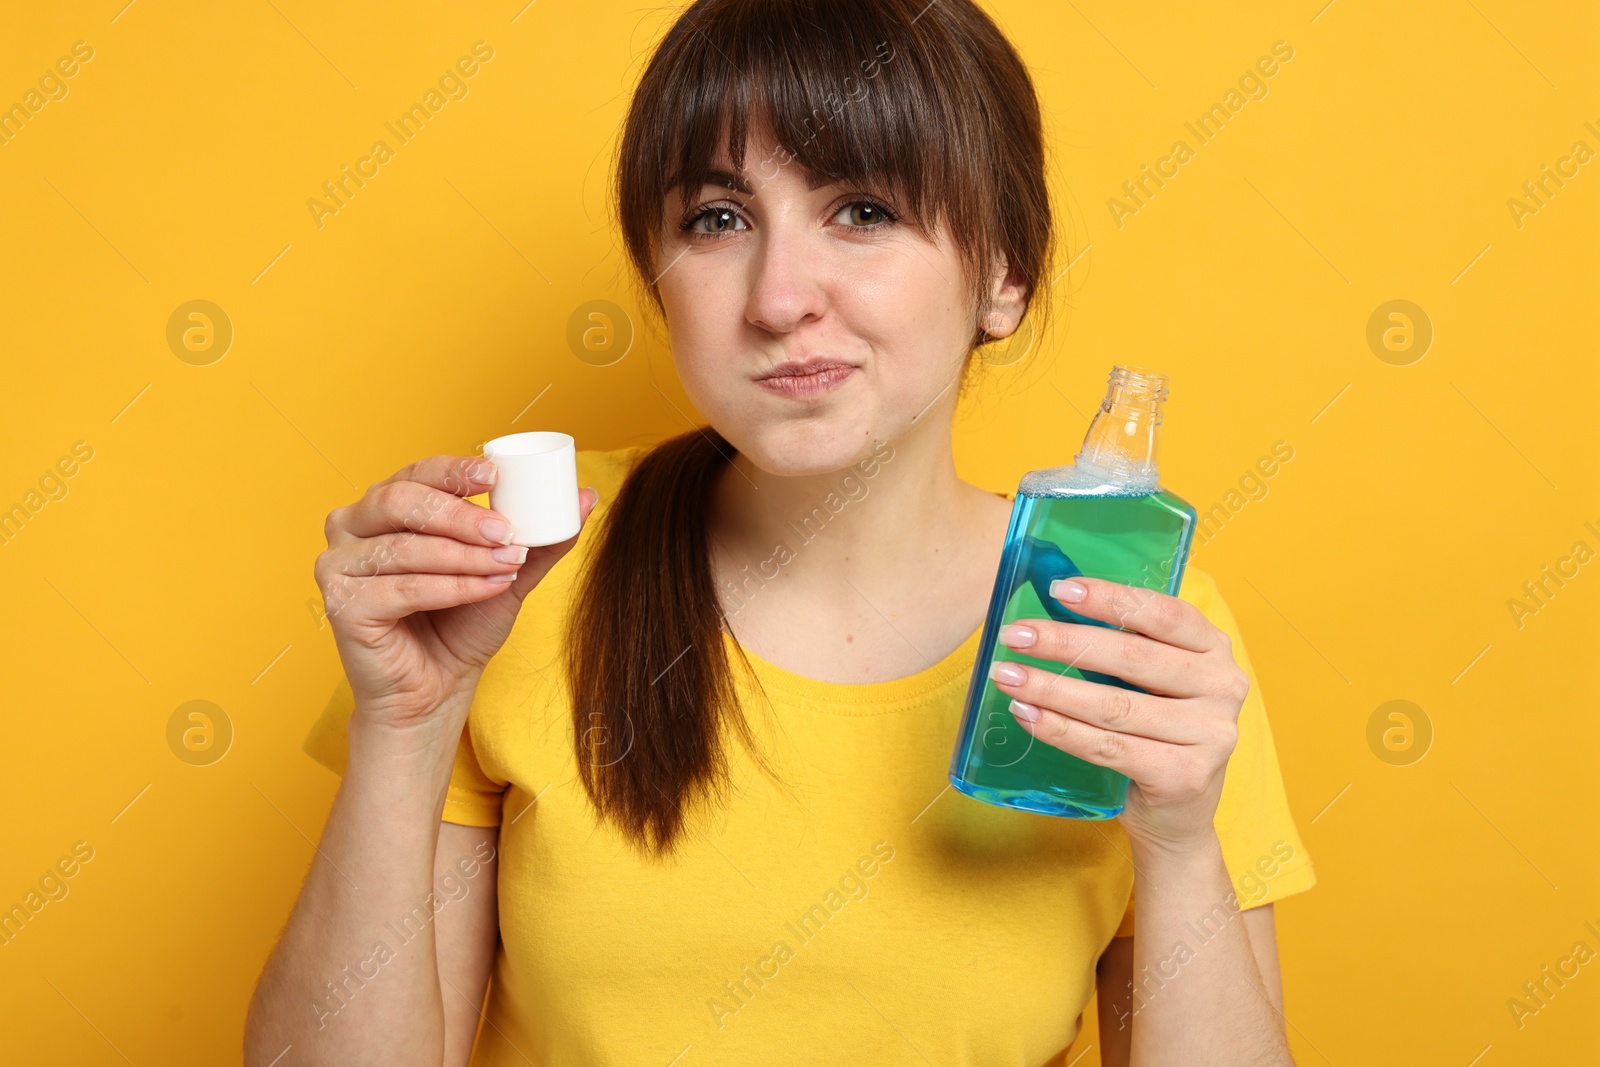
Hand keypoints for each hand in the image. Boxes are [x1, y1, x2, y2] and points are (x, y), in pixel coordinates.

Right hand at [315, 455, 598, 729]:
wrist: (435, 690)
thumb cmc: (460, 626)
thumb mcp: (508, 574)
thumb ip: (542, 538)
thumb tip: (588, 498)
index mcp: (386, 505)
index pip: (418, 473)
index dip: (455, 471)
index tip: (496, 477)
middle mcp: (353, 526)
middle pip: (403, 501)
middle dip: (460, 515)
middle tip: (505, 531)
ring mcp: (339, 564)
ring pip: (405, 547)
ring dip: (464, 556)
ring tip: (507, 565)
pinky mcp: (340, 604)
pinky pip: (403, 588)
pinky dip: (450, 587)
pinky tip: (485, 588)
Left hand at [986, 575, 1247, 853]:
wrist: (1179, 814)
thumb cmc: (1156, 730)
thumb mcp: (1155, 679)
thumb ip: (1125, 643)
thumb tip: (1053, 606)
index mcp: (1213, 648)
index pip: (1161, 613)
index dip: (1109, 599)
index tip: (1058, 590)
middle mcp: (1222, 686)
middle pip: (1132, 657)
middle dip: (1064, 642)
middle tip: (1014, 635)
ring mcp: (1209, 734)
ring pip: (1114, 706)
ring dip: (1052, 688)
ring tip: (1008, 676)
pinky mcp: (1185, 776)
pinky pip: (1109, 747)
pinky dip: (1061, 731)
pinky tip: (1028, 715)